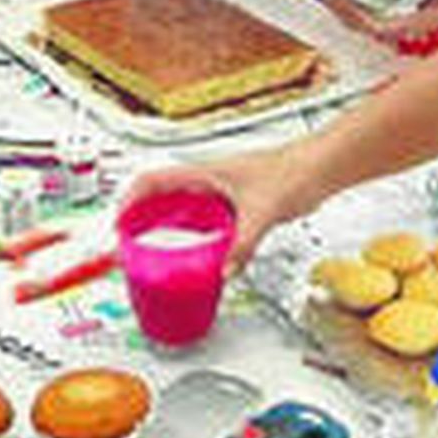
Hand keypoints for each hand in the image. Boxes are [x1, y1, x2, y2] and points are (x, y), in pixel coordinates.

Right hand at [118, 143, 314, 271]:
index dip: (129, 200)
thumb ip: (242, 245)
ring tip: (152, 249)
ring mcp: (220, 190)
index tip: (118, 223)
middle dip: (140, 216)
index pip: (153, 179)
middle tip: (129, 242)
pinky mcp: (234, 201)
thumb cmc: (294, 170)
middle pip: (160, 193)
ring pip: (180, 205)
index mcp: (204, 172)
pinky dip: (190, 233)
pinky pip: (201, 217)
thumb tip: (224, 272)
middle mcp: (208, 178)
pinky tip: (196, 252)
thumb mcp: (262, 212)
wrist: (320, 166)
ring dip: (163, 224)